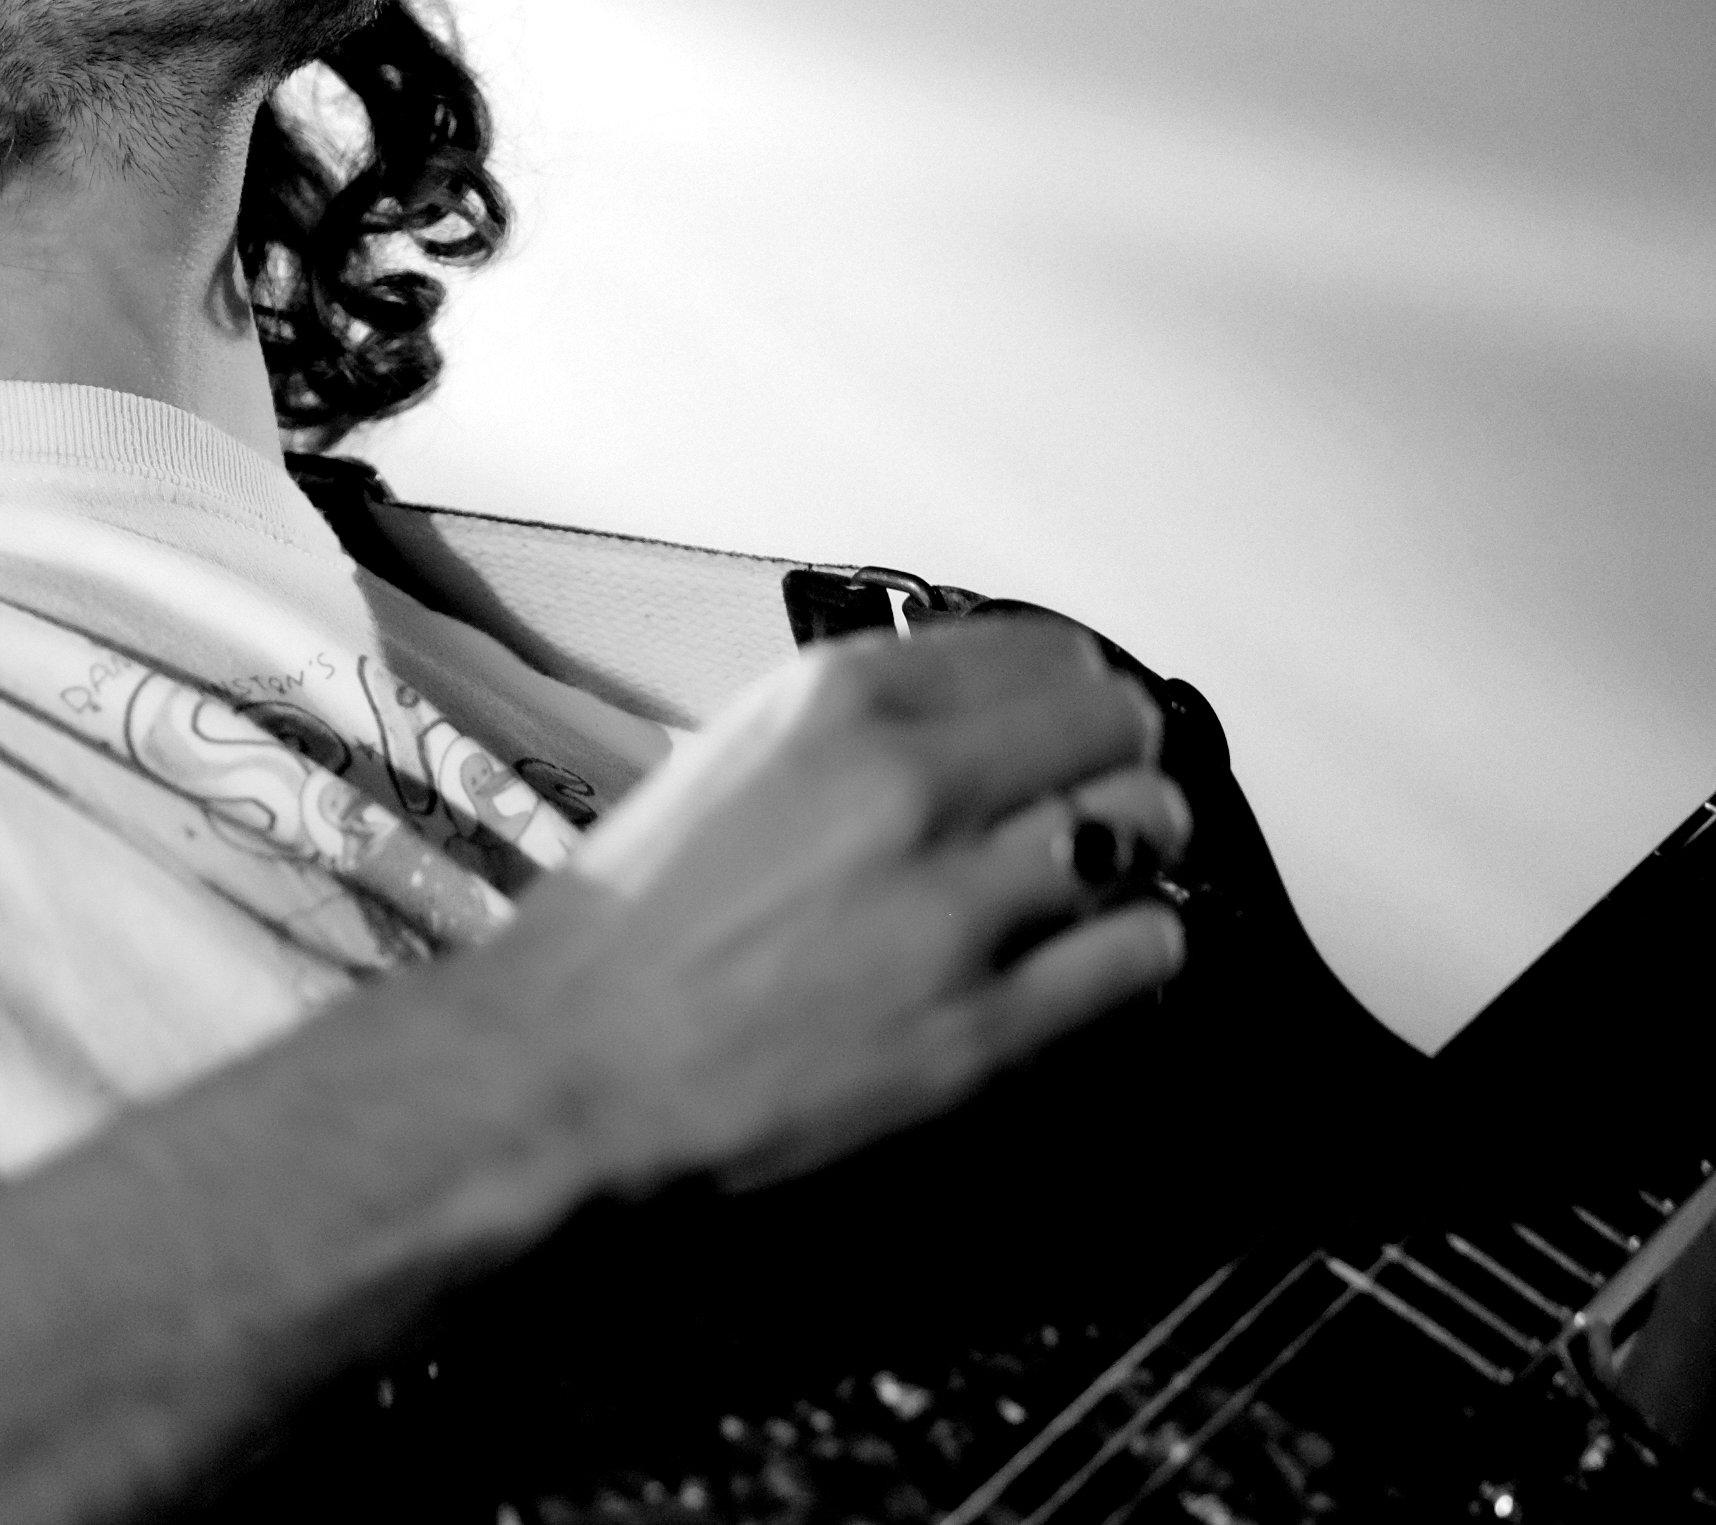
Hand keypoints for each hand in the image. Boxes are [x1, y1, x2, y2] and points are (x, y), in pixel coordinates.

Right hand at [492, 613, 1187, 1199]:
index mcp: (839, 701)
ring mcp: (955, 905)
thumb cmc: (630, 925)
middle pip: (1119, 727)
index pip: (1043, 649)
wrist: (567, 1066)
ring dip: (1136, 855)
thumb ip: (861, 727)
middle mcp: (909, 782)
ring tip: (1098, 885)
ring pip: (1148, 830)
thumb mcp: (737, 758)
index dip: (1073, 691)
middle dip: (1119, 761)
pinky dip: (1135, 951)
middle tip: (1098, 800)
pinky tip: (1092, 961)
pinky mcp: (983, 1025)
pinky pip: (1142, 954)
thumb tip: (981, 720)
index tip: (1071, 722)